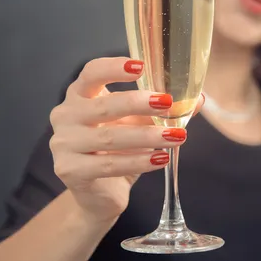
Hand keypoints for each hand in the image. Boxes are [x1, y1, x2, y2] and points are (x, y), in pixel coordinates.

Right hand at [49, 57, 202, 225]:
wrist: (99, 194)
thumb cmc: (117, 151)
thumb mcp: (138, 125)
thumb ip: (161, 110)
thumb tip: (197, 99)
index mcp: (79, 96)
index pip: (91, 73)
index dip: (114, 67)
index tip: (141, 66)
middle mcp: (65, 115)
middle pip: (104, 105)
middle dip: (139, 103)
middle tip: (169, 103)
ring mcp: (63, 144)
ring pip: (110, 137)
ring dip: (148, 136)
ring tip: (177, 136)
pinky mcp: (70, 170)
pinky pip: (109, 165)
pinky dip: (139, 162)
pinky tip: (161, 158)